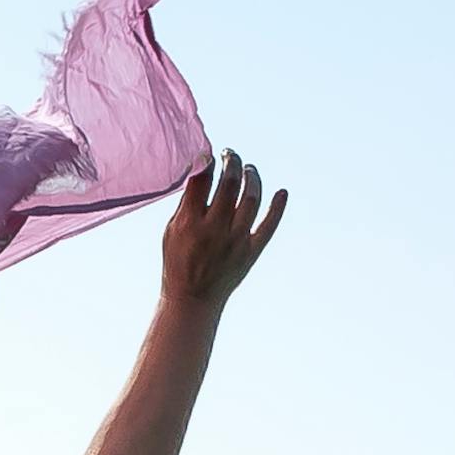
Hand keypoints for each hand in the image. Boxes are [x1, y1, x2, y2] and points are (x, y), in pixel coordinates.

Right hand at [153, 156, 286, 309]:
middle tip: (230, 154)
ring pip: (251, 198)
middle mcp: (214, 229)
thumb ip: (187, 202)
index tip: (209, 154)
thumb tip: (202, 170)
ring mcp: (235, 241)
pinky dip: (278, 208)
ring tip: (248, 169)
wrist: (193, 300)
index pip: (203, 179)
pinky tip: (282, 192)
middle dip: (232, 161)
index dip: (208, 160)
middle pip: (229, 183)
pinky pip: (269, 225)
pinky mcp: (251, 252)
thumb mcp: (172, 230)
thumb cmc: (178, 260)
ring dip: (252, 177)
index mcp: (190, 222)